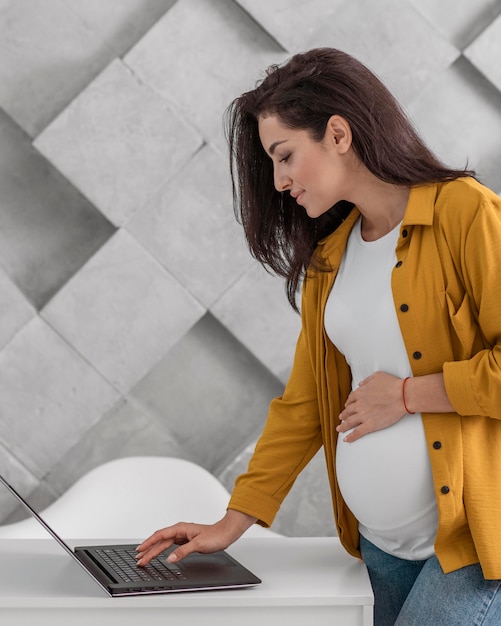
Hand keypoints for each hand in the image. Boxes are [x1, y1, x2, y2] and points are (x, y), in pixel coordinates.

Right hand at [135, 509, 256, 565]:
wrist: (225, 533)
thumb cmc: (215, 535)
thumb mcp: (198, 545)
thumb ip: (182, 552)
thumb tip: (169, 558)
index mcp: (180, 528)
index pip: (160, 536)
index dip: (148, 543)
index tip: (139, 550)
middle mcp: (180, 530)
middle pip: (160, 540)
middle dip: (148, 550)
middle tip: (139, 559)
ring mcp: (182, 535)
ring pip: (164, 543)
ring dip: (154, 550)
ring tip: (145, 557)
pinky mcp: (186, 540)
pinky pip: (170, 545)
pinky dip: (163, 549)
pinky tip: (160, 553)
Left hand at [337, 371, 404, 442]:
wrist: (402, 396)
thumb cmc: (393, 385)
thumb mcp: (377, 376)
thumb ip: (367, 380)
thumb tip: (360, 384)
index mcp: (360, 393)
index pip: (351, 399)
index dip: (348, 403)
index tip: (347, 406)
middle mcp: (359, 405)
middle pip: (348, 411)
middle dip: (344, 415)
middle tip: (341, 418)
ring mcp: (363, 416)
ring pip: (349, 422)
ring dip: (343, 426)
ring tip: (340, 429)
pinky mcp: (369, 425)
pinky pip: (357, 433)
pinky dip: (350, 437)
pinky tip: (346, 439)